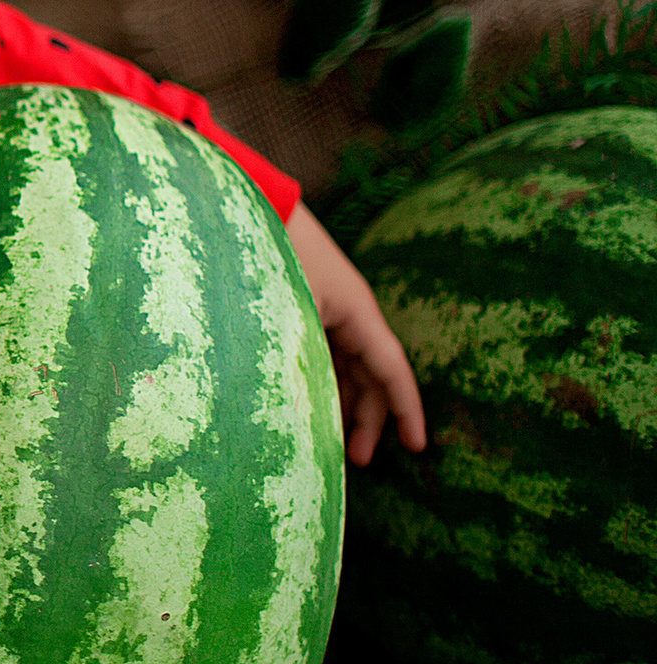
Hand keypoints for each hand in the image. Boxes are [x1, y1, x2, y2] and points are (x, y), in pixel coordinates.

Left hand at [283, 201, 425, 466]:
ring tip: (332, 443)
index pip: (392, 370)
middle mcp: (347, 309)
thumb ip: (297, 361)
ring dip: (344, 401)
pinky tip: (308, 401)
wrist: (244, 201)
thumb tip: (298, 412)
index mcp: (356, 312)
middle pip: (370, 373)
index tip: (418, 447)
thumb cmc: (266, 254)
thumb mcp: (285, 314)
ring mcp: (324, 303)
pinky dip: (323, 378)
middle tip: (360, 462)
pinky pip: (323, 348)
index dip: (406, 410)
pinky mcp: (300, 299)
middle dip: (369, 417)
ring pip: (345, 363)